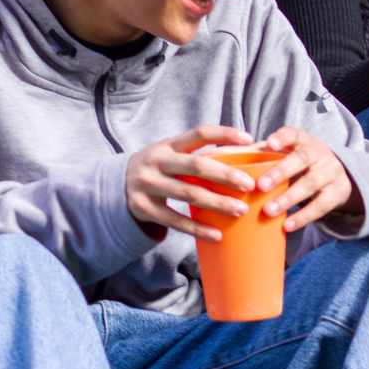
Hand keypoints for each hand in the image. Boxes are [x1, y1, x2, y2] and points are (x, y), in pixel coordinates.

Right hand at [124, 125, 255, 240]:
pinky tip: (217, 235)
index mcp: (168, 144)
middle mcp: (156, 161)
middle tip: (250, 185)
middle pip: (196, 165)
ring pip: (188, 194)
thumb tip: (250, 150)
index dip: (224, 134)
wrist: (117, 185)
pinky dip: (197, 229)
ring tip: (241, 210)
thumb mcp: (173, 155)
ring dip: (217, 203)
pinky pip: (175, 220)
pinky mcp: (143, 208)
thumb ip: (201, 154)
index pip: (199, 133)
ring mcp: (147, 184)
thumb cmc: (161, 168)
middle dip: (225, 175)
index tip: (249, 139)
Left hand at [252, 127, 360, 233]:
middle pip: (301, 159)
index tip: (269, 144)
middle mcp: (319, 153)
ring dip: (288, 198)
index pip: (293, 134)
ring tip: (268, 211)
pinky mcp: (337, 193)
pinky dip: (303, 217)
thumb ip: (260, 153)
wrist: (340, 172)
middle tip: (260, 186)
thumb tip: (222, 157)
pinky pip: (320, 206)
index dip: (282, 138)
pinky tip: (286, 226)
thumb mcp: (288, 152)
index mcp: (303, 140)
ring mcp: (330, 172)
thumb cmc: (301, 162)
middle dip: (280, 172)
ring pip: (310, 184)